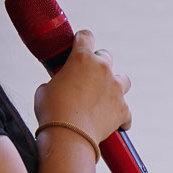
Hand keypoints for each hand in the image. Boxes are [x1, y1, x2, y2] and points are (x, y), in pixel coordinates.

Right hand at [34, 29, 131, 145]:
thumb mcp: (46, 87)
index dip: (83, 40)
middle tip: (88, 78)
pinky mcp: (123, 109)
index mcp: (81, 58)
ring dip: (115, 85)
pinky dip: (121, 117)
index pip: (86, 37)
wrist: (68, 135)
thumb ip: (58, 80)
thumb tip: (61, 86)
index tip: (80, 45)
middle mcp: (102, 69)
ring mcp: (116, 89)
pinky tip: (114, 123)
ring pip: (124, 80)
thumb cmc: (52, 110)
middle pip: (106, 57)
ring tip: (105, 97)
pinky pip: (126, 112)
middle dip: (98, 65)